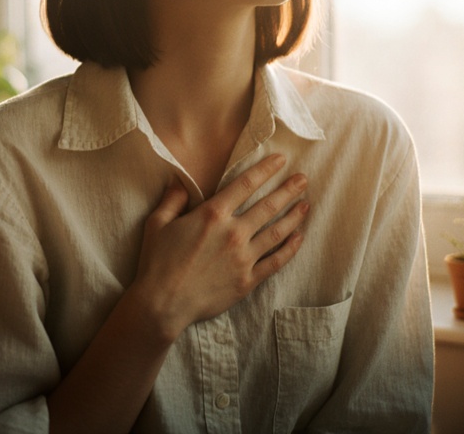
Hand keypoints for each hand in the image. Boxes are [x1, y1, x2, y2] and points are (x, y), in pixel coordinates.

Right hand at [130, 153, 308, 340]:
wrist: (163, 304)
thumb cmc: (157, 263)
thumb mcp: (157, 224)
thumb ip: (172, 199)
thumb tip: (178, 179)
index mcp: (212, 215)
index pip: (245, 185)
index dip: (265, 169)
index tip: (281, 159)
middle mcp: (233, 233)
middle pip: (268, 206)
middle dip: (288, 190)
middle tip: (304, 179)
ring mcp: (243, 258)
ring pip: (277, 232)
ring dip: (294, 216)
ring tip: (306, 204)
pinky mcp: (247, 280)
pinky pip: (275, 262)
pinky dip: (290, 249)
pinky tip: (299, 238)